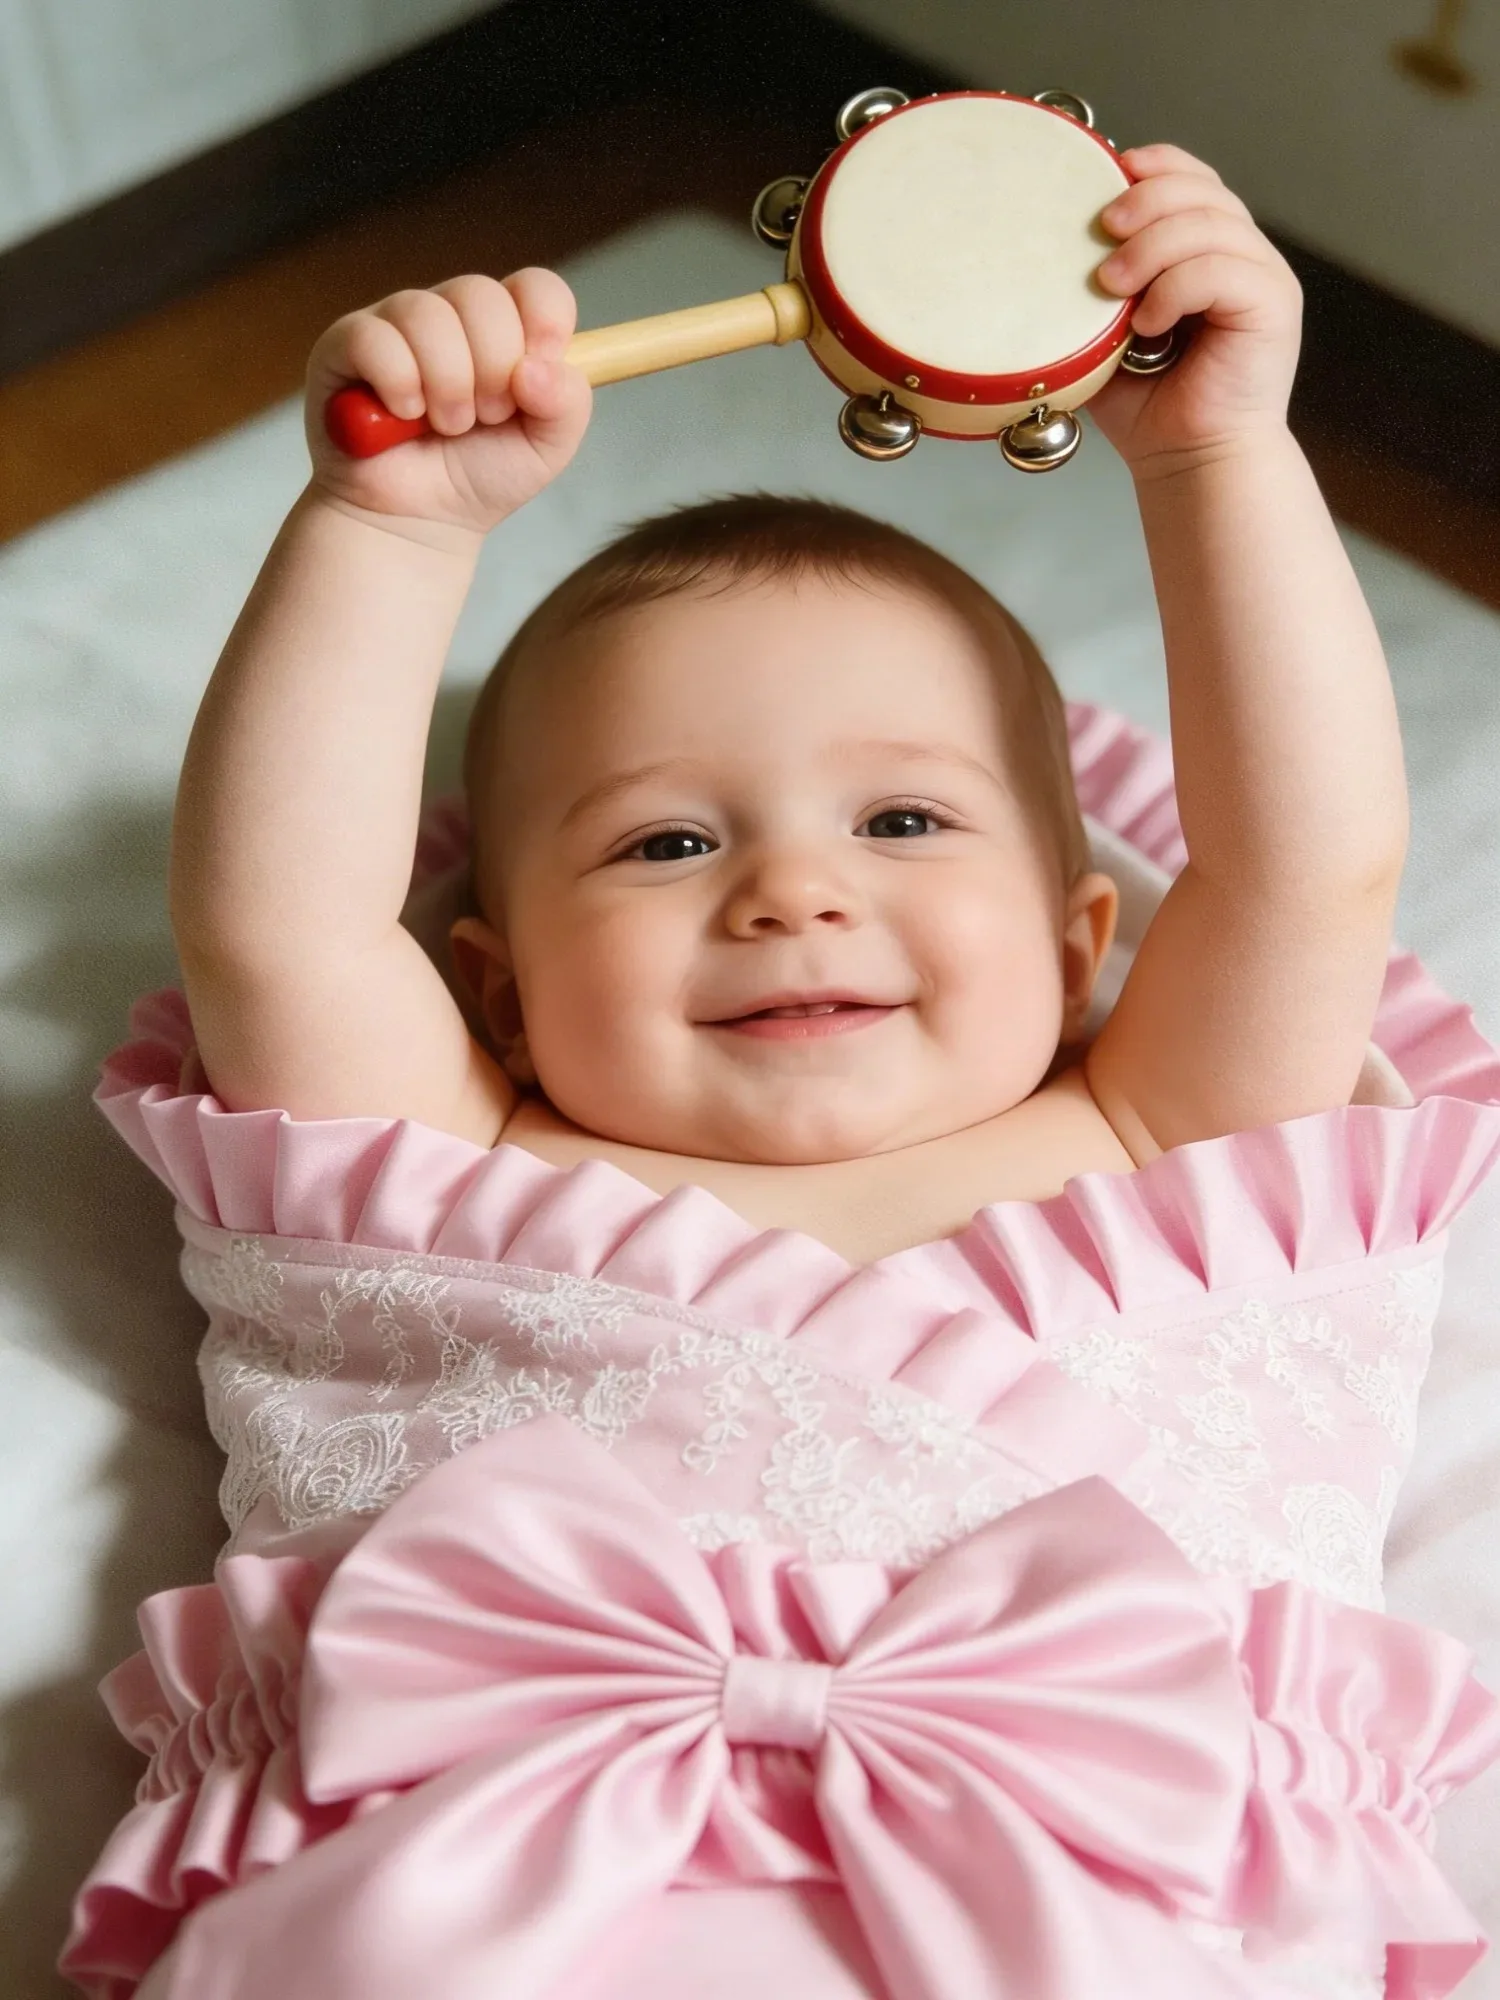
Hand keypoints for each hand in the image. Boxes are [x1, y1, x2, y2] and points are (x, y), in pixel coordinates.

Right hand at [303, 268, 591, 541]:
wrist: (419, 522)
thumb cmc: (478, 476)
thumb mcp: (545, 448)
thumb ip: (567, 403)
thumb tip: (536, 367)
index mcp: (505, 329)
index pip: (534, 287)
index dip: (544, 322)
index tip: (534, 376)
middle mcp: (451, 315)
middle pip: (481, 296)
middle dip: (492, 371)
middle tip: (484, 418)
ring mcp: (397, 324)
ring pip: (428, 315)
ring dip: (447, 386)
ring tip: (445, 426)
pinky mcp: (346, 343)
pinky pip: (375, 339)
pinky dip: (399, 385)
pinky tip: (402, 417)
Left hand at [1084, 145, 1302, 475]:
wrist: (1186, 461)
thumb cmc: (1149, 406)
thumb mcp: (1107, 335)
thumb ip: (1094, 288)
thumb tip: (1050, 244)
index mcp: (1208, 250)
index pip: (1191, 178)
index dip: (1153, 166)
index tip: (1109, 175)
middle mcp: (1243, 255)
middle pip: (1201, 189)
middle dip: (1145, 200)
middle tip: (1102, 233)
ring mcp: (1263, 276)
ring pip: (1210, 223)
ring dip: (1151, 248)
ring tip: (1112, 289)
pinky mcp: (1273, 304)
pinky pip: (1221, 269)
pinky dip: (1176, 289)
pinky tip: (1150, 323)